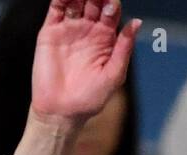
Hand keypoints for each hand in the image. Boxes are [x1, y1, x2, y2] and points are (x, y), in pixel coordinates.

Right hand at [30, 0, 141, 124]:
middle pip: (94, 1)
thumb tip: (137, 22)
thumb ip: (124, 48)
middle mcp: (88, 30)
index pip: (111, 11)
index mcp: (105, 39)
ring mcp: (69, 29)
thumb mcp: (114, 75)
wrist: (60, 112)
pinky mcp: (50, 32)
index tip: (112, 2)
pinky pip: (56, 8)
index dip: (112, 3)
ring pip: (75, 1)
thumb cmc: (90, 99)